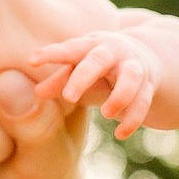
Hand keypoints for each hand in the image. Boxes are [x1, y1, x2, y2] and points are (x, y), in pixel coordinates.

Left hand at [26, 28, 163, 140]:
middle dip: (83, 77)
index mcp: (90, 45)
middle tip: (68, 97)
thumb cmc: (99, 68)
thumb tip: (36, 93)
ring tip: (106, 114)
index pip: (69, 48)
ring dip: (119, 96)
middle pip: (98, 60)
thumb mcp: (79, 71)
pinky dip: (132, 118)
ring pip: (130, 78)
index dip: (51, 54)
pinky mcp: (148, 84)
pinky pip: (143, 101)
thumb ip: (59, 81)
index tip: (31, 60)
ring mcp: (133, 66)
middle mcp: (113, 52)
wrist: (145, 58)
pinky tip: (120, 134)